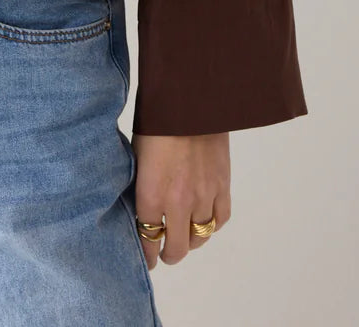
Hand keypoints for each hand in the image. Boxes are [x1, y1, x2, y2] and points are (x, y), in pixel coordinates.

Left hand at [130, 132, 230, 268]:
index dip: (147, 253)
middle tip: (164, 252)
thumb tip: (136, 200)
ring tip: (184, 237)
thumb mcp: (137, 153)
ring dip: (190, 241)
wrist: (191, 100)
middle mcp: (179, 202)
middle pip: (178, 248)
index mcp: (151, 193)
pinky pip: (220, 219)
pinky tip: (204, 221)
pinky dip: (212, 225)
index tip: (147, 258)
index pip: (148, 238)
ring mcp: (204, 196)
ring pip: (200, 237)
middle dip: (168, 254)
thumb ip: (139, 182)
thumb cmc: (156, 121)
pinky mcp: (223, 186)